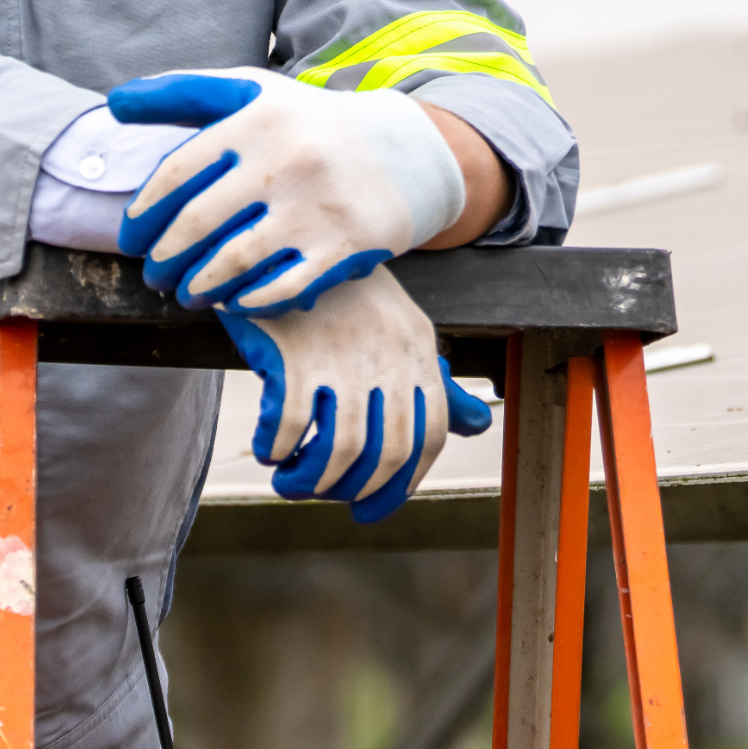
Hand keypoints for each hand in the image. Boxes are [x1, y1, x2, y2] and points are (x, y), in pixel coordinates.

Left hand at [112, 70, 468, 311]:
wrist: (402, 150)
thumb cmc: (306, 124)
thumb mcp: (251, 92)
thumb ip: (183, 94)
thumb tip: (116, 103)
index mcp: (256, 117)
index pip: (177, 172)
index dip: (144, 213)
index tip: (132, 238)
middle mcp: (287, 158)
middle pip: (198, 222)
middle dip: (163, 257)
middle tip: (154, 275)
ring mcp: (318, 205)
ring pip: (233, 261)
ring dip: (197, 287)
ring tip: (185, 294)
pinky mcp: (346, 245)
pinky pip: (282, 288)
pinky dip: (247, 301)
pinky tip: (231, 302)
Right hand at [217, 267, 495, 522]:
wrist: (289, 241)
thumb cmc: (346, 296)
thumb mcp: (402, 331)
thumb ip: (439, 383)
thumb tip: (478, 424)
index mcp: (418, 351)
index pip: (429, 435)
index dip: (402, 483)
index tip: (369, 507)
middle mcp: (387, 355)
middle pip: (385, 451)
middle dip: (351, 490)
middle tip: (323, 495)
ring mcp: (340, 353)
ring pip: (337, 447)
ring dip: (309, 481)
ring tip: (290, 481)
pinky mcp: (292, 351)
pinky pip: (288, 424)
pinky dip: (276, 450)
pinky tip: (268, 450)